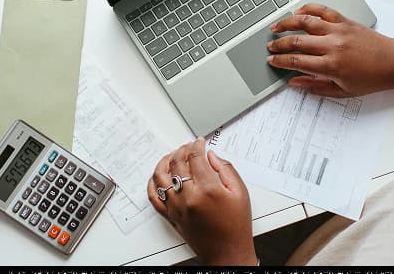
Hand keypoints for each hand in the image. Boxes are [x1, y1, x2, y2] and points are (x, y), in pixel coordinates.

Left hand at [147, 138, 255, 265]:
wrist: (228, 252)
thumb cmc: (236, 225)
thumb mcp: (240, 193)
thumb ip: (225, 169)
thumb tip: (211, 155)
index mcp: (208, 189)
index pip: (195, 157)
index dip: (197, 145)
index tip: (200, 142)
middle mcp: (189, 197)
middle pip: (177, 163)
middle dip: (182, 150)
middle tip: (189, 146)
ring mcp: (176, 207)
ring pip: (161, 176)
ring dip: (165, 161)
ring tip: (173, 156)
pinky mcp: (171, 216)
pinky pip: (154, 196)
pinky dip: (153, 183)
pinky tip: (159, 176)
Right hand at [267, 3, 393, 96]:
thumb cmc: (372, 79)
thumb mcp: (343, 91)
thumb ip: (316, 87)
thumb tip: (295, 83)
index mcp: (331, 66)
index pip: (297, 61)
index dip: (280, 61)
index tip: (271, 61)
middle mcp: (333, 45)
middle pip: (297, 41)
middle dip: (279, 44)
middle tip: (270, 47)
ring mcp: (339, 30)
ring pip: (306, 22)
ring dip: (287, 23)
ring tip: (276, 26)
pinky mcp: (346, 21)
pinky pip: (323, 11)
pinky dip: (309, 9)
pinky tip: (298, 12)